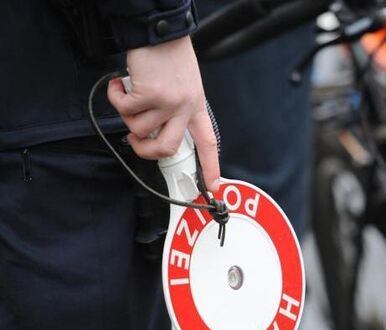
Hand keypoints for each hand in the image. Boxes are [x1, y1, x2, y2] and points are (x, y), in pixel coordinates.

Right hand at [107, 36, 219, 191]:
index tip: (214, 186)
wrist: (161, 32)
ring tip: (130, 93)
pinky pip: (124, 109)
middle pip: (166, 148)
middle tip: (135, 142)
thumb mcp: (185, 85)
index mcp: (196, 107)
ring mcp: (168, 103)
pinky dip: (116, 96)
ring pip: (138, 128)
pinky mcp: (149, 95)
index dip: (210, 167)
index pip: (208, 142)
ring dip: (126, 113)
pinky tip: (121, 83)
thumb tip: (155, 130)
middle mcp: (185, 108)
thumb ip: (176, 108)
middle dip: (145, 151)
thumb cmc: (170, 56)